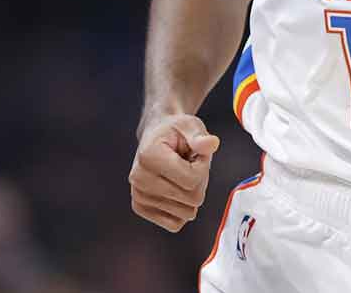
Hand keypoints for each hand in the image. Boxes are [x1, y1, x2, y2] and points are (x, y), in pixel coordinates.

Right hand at [129, 112, 219, 231]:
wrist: (156, 136)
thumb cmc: (176, 131)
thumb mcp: (191, 126)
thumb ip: (201, 137)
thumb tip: (212, 143)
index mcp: (149, 156)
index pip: (192, 180)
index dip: (203, 167)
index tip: (196, 154)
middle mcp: (139, 178)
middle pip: (192, 199)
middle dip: (200, 181)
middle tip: (190, 164)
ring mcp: (138, 195)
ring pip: (186, 213)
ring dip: (191, 194)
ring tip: (181, 174)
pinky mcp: (140, 207)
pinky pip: (175, 224)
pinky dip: (182, 209)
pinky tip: (176, 189)